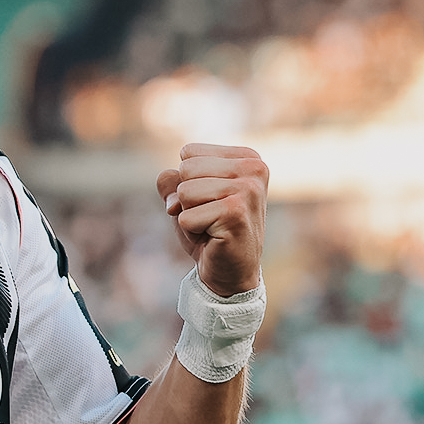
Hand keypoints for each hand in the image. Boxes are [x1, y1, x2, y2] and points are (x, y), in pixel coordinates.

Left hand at [156, 143, 267, 295]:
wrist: (231, 271)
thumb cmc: (209, 228)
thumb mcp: (185, 196)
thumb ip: (171, 179)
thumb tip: (169, 182)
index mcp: (247, 157)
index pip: (189, 153)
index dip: (187, 180)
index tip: (209, 199)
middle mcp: (254, 168)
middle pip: (185, 170)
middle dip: (187, 197)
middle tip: (209, 215)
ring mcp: (248, 190)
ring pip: (184, 192)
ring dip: (189, 214)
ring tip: (211, 226)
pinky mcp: (236, 213)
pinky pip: (185, 216)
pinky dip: (191, 231)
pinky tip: (213, 237)